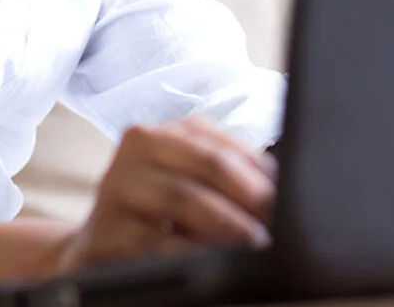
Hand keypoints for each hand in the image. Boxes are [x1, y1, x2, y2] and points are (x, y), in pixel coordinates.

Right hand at [54, 116, 276, 272]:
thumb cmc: (156, 214)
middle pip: (209, 164)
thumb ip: (226, 179)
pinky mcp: (107, 227)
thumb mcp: (186, 184)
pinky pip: (158, 240)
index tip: (294, 199)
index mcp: (165, 131)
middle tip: (281, 223)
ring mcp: (118, 183)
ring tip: (258, 244)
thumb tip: (282, 191)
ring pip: (185, 197)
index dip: (262, 175)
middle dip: (252, 196)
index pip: (225, 147)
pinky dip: (192, 252)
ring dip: (229, 223)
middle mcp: (138, 144)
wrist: (98, 244)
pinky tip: (214, 262)